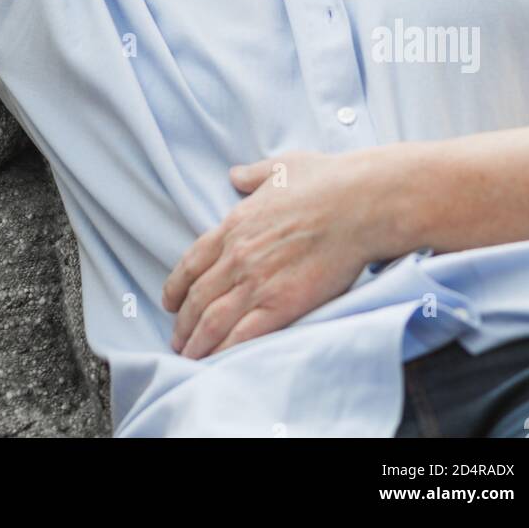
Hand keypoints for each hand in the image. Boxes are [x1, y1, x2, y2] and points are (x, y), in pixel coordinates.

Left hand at [161, 149, 381, 359]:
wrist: (358, 203)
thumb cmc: (325, 181)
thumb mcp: (279, 167)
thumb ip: (252, 175)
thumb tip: (235, 175)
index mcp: (235, 225)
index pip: (191, 263)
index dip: (176, 287)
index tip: (170, 302)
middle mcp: (238, 256)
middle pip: (198, 297)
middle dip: (183, 322)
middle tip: (178, 338)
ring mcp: (258, 282)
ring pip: (213, 320)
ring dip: (197, 342)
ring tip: (190, 356)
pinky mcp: (283, 304)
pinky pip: (244, 335)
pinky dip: (225, 351)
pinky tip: (217, 361)